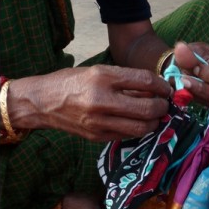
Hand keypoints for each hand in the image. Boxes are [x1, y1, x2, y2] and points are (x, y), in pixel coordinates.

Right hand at [7, 65, 171, 141]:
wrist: (42, 102)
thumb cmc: (71, 82)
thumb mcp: (97, 71)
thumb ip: (125, 80)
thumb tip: (154, 87)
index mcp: (102, 77)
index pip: (144, 80)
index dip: (162, 86)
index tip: (166, 89)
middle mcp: (102, 100)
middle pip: (147, 108)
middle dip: (162, 107)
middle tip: (164, 105)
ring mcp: (100, 121)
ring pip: (141, 127)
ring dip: (154, 122)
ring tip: (154, 116)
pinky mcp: (98, 137)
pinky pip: (127, 135)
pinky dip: (137, 129)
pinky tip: (137, 122)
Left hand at [172, 41, 208, 106]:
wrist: (187, 73)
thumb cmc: (198, 58)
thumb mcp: (195, 51)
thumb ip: (190, 53)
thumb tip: (180, 49)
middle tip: (195, 68)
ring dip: (201, 88)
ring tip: (185, 80)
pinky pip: (208, 105)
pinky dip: (196, 96)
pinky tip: (186, 90)